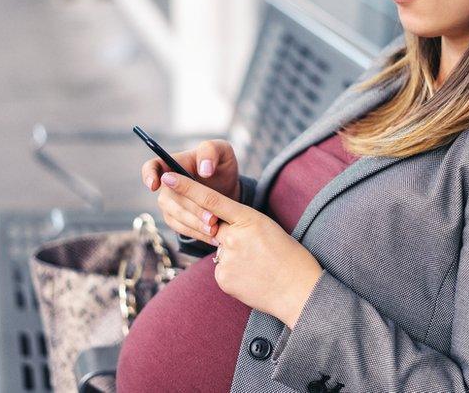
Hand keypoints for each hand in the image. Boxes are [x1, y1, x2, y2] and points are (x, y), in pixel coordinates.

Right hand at [142, 140, 240, 242]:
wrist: (228, 191)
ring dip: (194, 222)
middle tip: (212, 217)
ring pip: (175, 215)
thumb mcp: (223, 151)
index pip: (152, 167)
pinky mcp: (176, 219)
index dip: (149, 175)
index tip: (154, 185)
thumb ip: (211, 151)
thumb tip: (203, 169)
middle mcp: (167, 184)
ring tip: (214, 227)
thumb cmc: (221, 166)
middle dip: (190, 208)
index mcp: (174, 163)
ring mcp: (170, 203)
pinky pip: (181, 228)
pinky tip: (212, 236)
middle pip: (169, 197)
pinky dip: (196, 232)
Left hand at [160, 172, 323, 328]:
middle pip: (210, 226)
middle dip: (213, 228)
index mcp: (249, 219)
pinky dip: (233, 274)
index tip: (168, 177)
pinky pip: (221, 271)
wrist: (300, 291)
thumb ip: (240, 226)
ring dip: (233, 258)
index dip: (186, 187)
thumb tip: (217, 235)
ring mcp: (227, 259)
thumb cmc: (289, 257)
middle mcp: (234, 237)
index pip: (211, 199)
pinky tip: (251, 279)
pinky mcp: (223, 279)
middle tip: (244, 242)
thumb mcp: (268, 229)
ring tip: (258, 267)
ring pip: (219, 252)